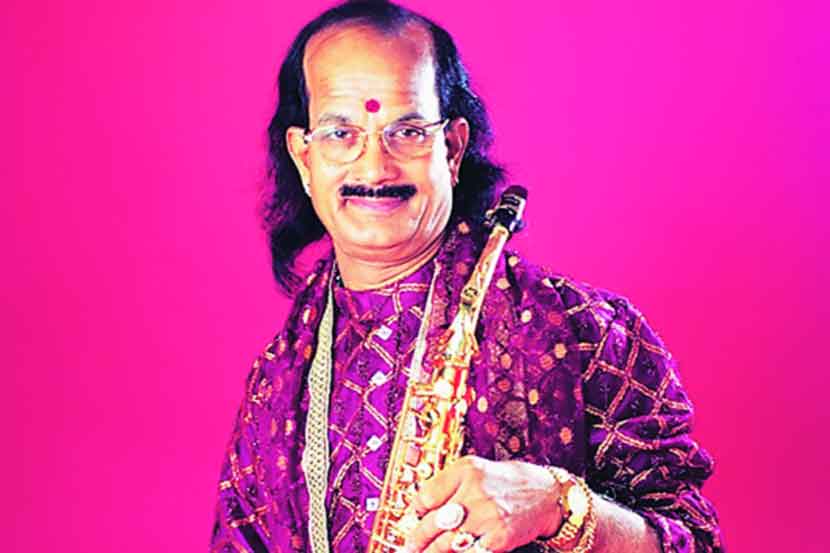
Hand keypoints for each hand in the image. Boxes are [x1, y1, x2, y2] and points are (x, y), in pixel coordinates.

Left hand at [405, 456, 564, 552]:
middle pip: (433, 522)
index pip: (427, 495)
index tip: (412, 520)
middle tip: (409, 547)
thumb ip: (449, 485)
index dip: (415, 511)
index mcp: (466, 471)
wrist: (545, 493)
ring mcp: (488, 516)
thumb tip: (420, 511)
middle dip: (417, 539)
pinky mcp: (499, 537)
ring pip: (447, 542)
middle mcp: (476, 491)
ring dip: (431, 552)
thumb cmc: (506, 483)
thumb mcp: (476, 470)